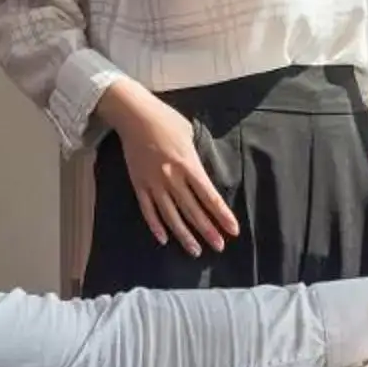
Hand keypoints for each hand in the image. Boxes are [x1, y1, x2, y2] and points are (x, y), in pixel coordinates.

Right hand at [96, 79, 238, 257]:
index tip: (233, 230)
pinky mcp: (139, 184)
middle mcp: (172, 178)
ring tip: (196, 250)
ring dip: (184, 235)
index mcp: (189, 165)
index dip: (222, 215)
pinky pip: (148, 210)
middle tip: (219, 246)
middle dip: (208, 230)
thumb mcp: (190, 134)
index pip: (209, 197)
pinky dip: (156, 226)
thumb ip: (197, 157)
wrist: (134, 116)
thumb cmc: (166, 120)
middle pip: (193, 210)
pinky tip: (164, 239)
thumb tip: (204, 173)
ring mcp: (154, 183)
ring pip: (171, 216)